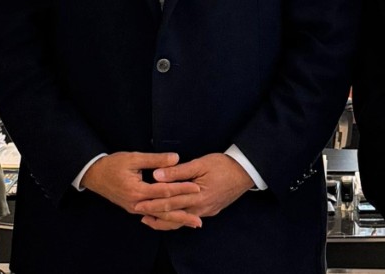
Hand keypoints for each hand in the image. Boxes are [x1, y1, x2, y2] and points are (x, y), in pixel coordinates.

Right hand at [81, 152, 201, 227]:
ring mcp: (135, 209)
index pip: (164, 191)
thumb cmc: (113, 164)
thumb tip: (176, 158)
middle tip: (199, 219)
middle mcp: (137, 204)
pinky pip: (153, 216)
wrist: (94, 175)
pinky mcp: (134, 209)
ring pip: (159, 217)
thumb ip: (155, 160)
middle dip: (183, 215)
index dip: (182, 189)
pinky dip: (166, 219)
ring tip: (193, 223)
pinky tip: (176, 220)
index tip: (197, 188)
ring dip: (176, 220)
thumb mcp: (133, 158)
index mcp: (137, 191)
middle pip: (164, 211)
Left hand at [134, 153, 253, 229]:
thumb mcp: (200, 164)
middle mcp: (201, 208)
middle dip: (155, 214)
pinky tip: (171, 216)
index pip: (170, 202)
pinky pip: (190, 218)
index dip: (153, 203)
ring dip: (165, 220)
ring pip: (182, 220)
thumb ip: (178, 171)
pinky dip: (178, 219)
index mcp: (198, 196)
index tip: (138, 203)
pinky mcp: (210, 211)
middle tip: (138, 213)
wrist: (246, 172)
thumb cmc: (223, 165)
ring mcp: (207, 211)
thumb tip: (157, 175)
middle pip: (173, 215)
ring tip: (150, 219)